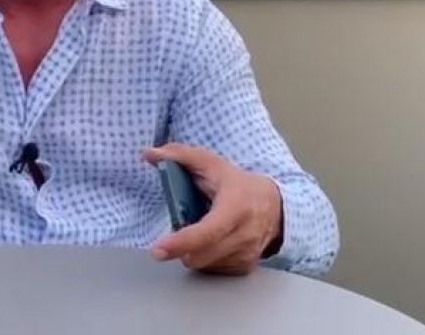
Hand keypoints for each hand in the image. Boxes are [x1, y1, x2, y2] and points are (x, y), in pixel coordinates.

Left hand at [144, 143, 282, 275]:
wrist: (274, 205)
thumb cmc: (238, 184)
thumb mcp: (211, 163)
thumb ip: (179, 155)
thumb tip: (150, 154)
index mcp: (237, 206)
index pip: (209, 230)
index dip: (183, 241)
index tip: (159, 249)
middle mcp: (246, 233)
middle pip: (201, 255)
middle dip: (181, 245)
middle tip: (185, 223)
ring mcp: (248, 253)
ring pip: (204, 264)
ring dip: (193, 252)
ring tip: (203, 230)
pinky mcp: (246, 267)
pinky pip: (213, 271)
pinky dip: (205, 258)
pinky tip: (212, 242)